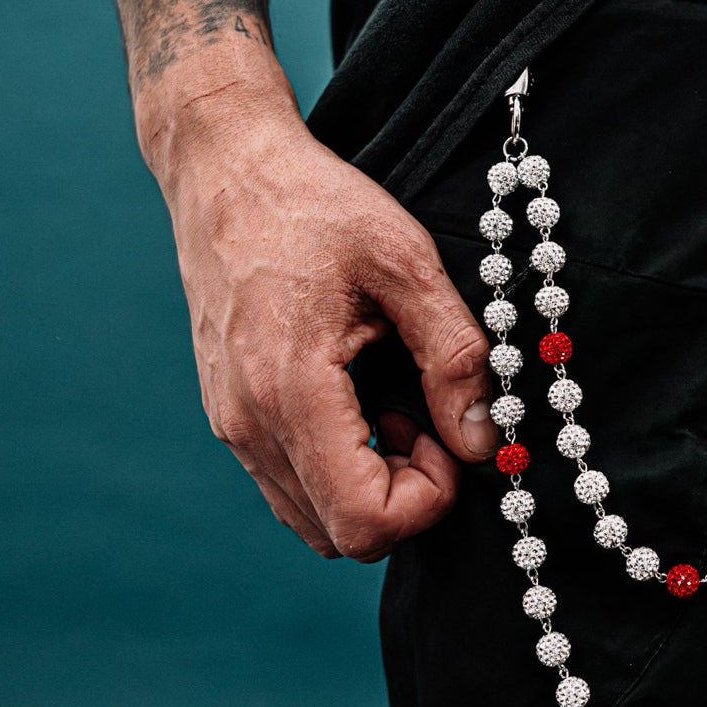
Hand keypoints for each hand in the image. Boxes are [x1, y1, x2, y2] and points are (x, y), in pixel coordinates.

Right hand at [158, 94, 496, 561]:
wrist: (225, 170)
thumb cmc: (313, 204)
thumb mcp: (407, 261)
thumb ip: (454, 356)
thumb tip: (480, 441)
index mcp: (290, 390)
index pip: (364, 522)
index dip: (426, 500)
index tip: (444, 437)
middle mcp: (249, 424)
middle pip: (343, 536)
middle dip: (405, 498)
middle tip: (425, 421)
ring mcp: (233, 427)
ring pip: (316, 521)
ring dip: (372, 486)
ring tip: (393, 407)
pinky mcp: (232, 419)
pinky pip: (294, 487)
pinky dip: (341, 470)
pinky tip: (361, 404)